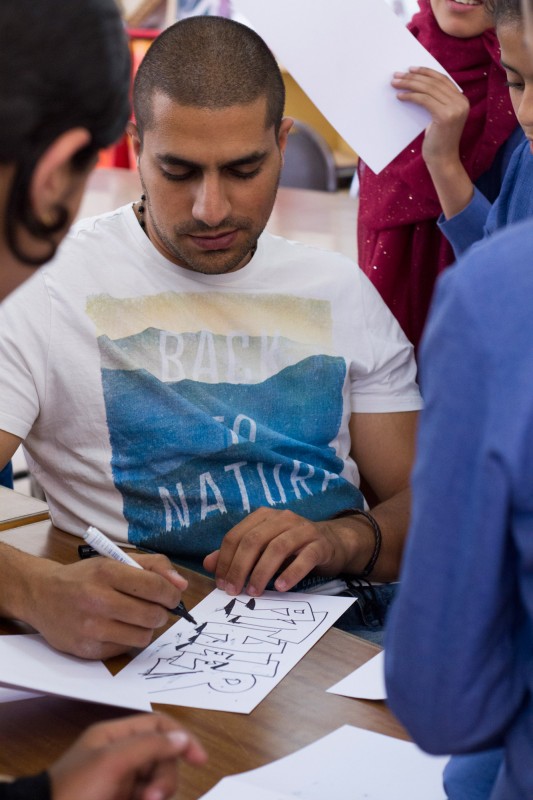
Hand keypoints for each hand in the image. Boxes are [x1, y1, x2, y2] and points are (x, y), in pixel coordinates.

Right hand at [22, 553, 187, 658]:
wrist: (41, 595)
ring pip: (143, 637)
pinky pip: (125, 651)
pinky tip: (116, 628)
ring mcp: (90, 628)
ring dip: (146, 628)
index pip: (155, 587)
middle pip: (152, 615)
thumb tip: (182, 585)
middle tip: (154, 608)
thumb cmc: (86, 577)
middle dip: (161, 613)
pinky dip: (127, 640)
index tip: (171, 596)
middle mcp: (96, 600)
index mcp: (106, 572)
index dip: (171, 594)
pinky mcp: (86, 650)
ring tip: (135, 618)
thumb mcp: (116, 560)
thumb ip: (154, 566)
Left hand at [48, 712, 206, 799]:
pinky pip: (148, 797)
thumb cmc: (73, 792)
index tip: (199, 760)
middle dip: (164, 776)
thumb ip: (149, 746)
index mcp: (115, 736)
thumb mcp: (112, 762)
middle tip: (152, 797)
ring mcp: (120, 781)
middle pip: (162, 756)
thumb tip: (182, 738)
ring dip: (158, 792)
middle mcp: (120, 756)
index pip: (158, 726)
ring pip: (157, 781)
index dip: (181, 738)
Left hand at [203, 507, 372, 596]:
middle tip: (234, 591)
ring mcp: (303, 529)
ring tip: (254, 593)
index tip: (222, 584)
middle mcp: (282, 518)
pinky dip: (291, 573)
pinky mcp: (320, 544)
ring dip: (262, 572)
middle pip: (254, 540)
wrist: (333, 543)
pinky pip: (304, 557)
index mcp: (263, 517)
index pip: (236, 536)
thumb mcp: (263, 549)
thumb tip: (208, 563)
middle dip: (240, 567)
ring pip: (277, 547)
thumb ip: (236, 555)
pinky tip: (280, 587)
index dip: (226, 560)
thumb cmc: (293, 548)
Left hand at [392, 67, 469, 166]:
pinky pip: (424, 99)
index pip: (442, 79)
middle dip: (413, 77)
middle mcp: (461, 102)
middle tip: (397, 75)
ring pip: (428, 89)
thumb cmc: (437, 141)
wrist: (442, 161)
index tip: (411, 69)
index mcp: (462, 100)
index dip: (426, 72)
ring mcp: (455, 108)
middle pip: (434, 82)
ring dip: (409, 84)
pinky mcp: (446, 115)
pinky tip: (400, 96)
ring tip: (395, 83)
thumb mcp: (438, 118)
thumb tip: (417, 86)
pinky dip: (411, 96)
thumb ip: (435, 102)